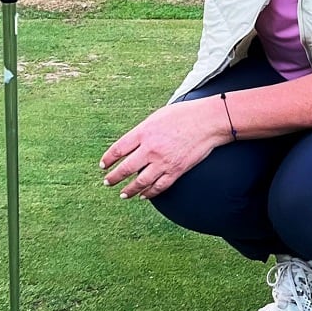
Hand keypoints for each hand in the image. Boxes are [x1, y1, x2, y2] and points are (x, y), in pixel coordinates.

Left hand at [100, 98, 230, 198]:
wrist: (208, 122)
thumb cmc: (184, 114)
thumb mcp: (157, 117)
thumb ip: (143, 131)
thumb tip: (133, 142)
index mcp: (143, 132)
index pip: (119, 149)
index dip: (108, 159)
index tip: (103, 165)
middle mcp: (150, 149)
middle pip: (126, 168)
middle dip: (114, 177)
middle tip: (107, 182)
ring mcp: (163, 162)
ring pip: (141, 181)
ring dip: (129, 189)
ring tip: (123, 194)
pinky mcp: (176, 170)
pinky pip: (159, 186)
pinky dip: (150, 193)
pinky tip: (144, 196)